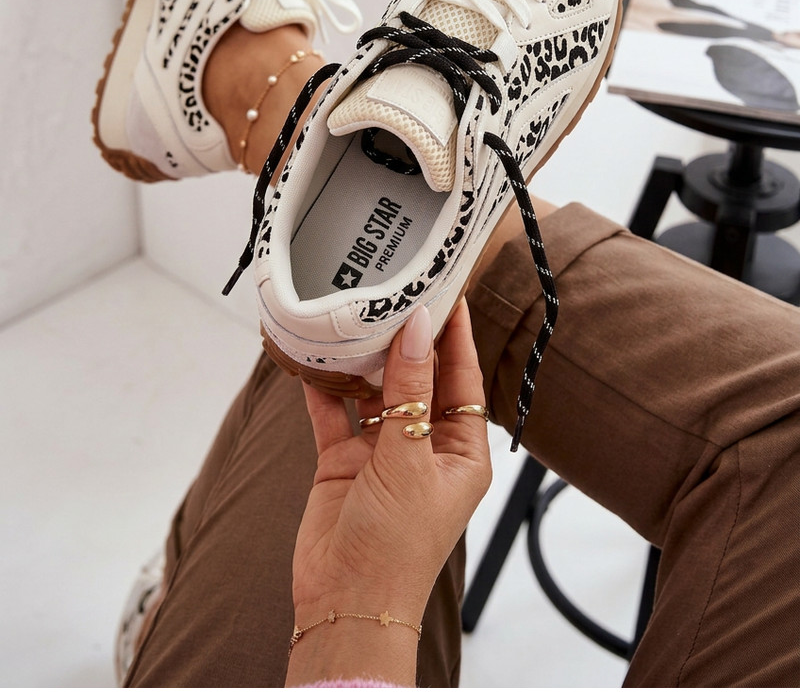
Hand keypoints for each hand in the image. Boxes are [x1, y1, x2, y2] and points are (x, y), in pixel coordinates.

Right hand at [287, 301, 491, 684]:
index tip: (445, 290)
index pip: (462, 377)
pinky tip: (313, 354)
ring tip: (353, 312)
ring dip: (363, 357)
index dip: (454, 334)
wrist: (345, 603)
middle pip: (417, 378)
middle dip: (406, 338)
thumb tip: (417, 329)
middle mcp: (424, 446)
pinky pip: (334, 412)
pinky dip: (324, 385)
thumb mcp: (410, 459)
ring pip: (375, 390)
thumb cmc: (397, 546)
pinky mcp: (344, 461)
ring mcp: (382, 453)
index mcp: (461, 450)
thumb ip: (409, 392)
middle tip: (394, 289)